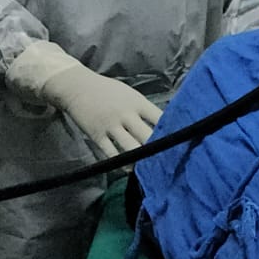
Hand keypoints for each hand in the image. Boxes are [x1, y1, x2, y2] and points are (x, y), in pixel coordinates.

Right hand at [7, 40, 160, 156]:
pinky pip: (111, 153)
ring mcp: (111, 126)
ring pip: (130, 147)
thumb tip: (163, 123)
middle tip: (170, 162)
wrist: (77, 87)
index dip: (171, 131)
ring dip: (141, 160)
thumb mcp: (130, 94)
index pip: (160, 118)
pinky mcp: (97, 135)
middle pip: (147, 135)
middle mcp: (126, 115)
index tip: (181, 143)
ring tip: (151, 170)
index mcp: (138, 103)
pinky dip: (121, 163)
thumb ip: (144, 109)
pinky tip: (129, 169)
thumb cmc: (108, 91)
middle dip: (159, 149)